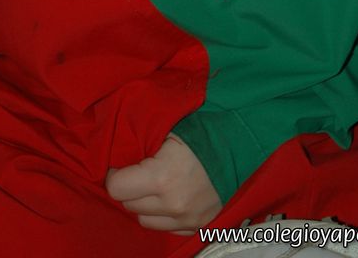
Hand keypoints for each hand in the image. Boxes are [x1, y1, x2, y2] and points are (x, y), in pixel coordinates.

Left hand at [105, 134, 221, 233]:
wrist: (242, 145)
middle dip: (128, 187)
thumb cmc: (203, 131)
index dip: (115, 174)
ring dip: (144, 203)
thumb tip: (116, 149)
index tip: (120, 164)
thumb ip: (141, 142)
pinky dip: (163, 214)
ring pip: (144, 220)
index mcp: (162, 177)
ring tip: (153, 184)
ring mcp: (187, 219)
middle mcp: (173, 205)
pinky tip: (169, 195)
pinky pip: (166, 228)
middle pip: (129, 205)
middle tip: (137, 170)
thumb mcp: (168, 129)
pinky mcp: (199, 226)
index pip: (117, 188)